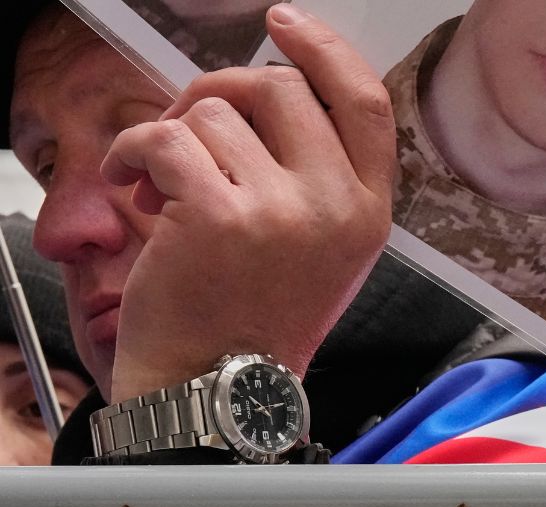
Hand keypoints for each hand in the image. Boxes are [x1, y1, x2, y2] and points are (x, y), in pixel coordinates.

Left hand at [101, 4, 393, 400]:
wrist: (219, 387)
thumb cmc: (258, 320)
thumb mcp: (323, 250)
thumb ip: (318, 174)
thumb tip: (271, 90)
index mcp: (368, 212)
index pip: (365, 102)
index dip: (324, 50)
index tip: (285, 24)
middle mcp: (335, 206)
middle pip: (279, 88)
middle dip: (218, 91)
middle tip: (188, 127)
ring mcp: (281, 211)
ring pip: (213, 113)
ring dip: (169, 136)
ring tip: (162, 186)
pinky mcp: (218, 215)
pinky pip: (164, 138)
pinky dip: (133, 155)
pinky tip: (135, 189)